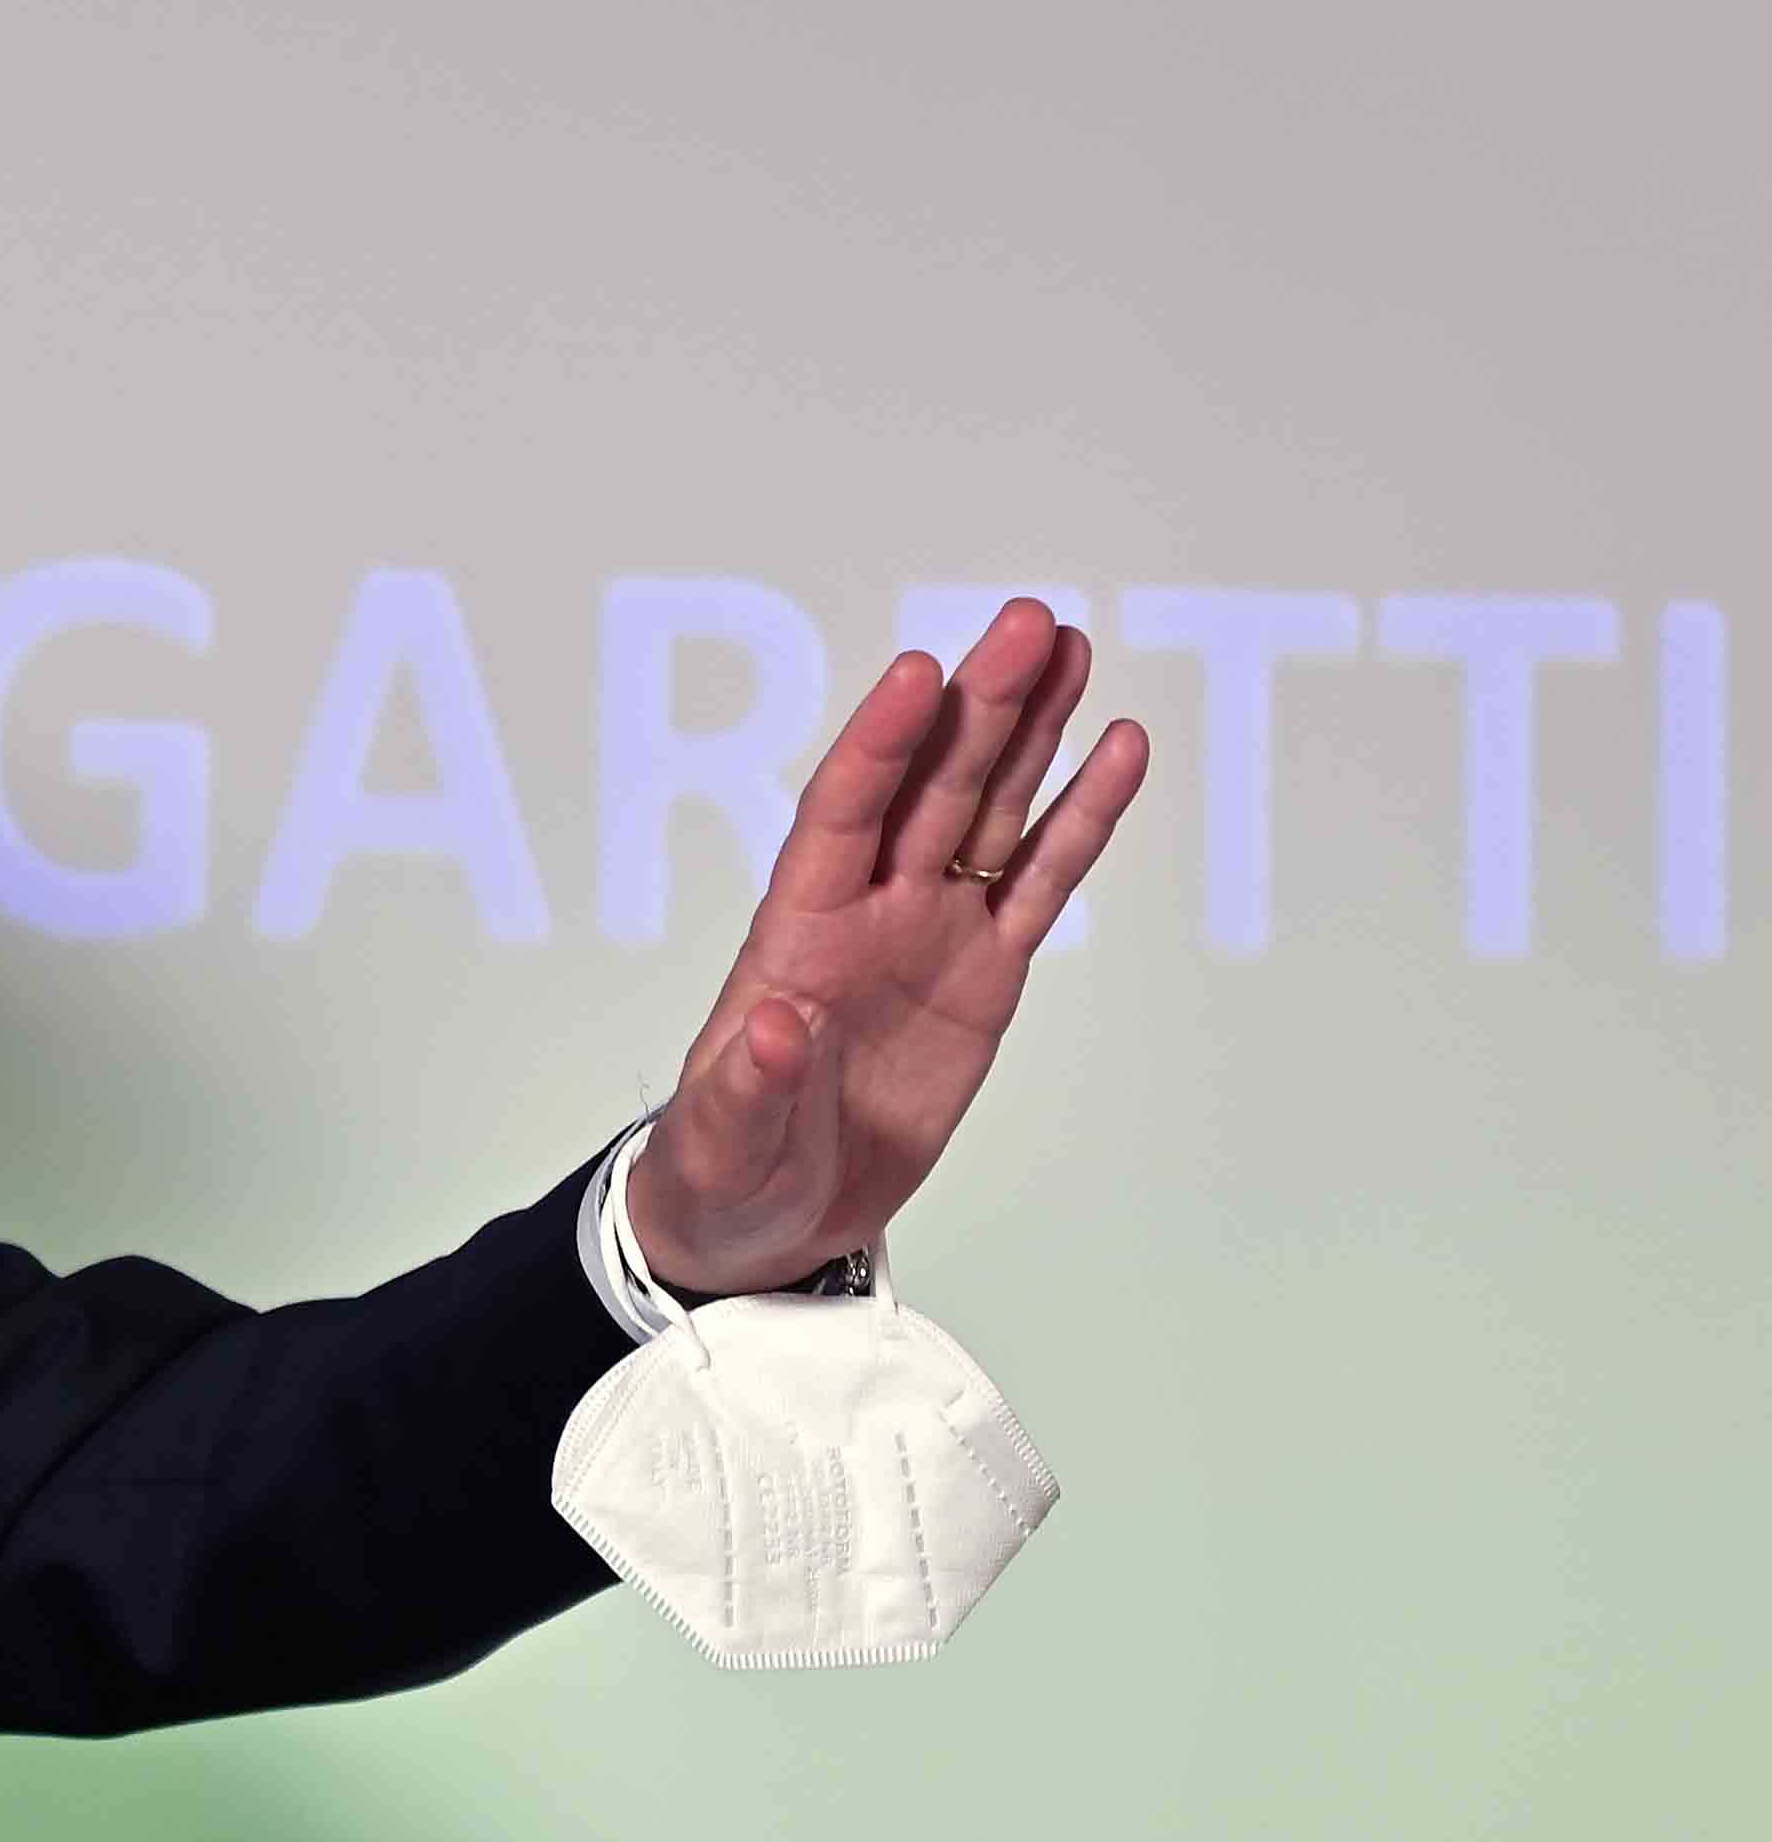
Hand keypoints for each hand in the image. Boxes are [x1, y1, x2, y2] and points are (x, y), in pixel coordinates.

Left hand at [623, 597, 1149, 1296]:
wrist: (768, 1220)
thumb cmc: (725, 1171)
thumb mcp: (722, 1142)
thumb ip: (746, 1086)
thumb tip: (772, 1024)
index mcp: (795, 934)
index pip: (839, 814)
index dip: (879, 744)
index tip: (920, 672)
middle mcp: (867, 910)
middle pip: (929, 785)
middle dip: (977, 703)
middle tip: (1028, 621)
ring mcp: (929, 932)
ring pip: (988, 809)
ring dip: (1028, 730)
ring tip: (1072, 647)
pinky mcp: (984, 974)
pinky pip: (1039, 883)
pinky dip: (1080, 820)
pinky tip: (1118, 751)